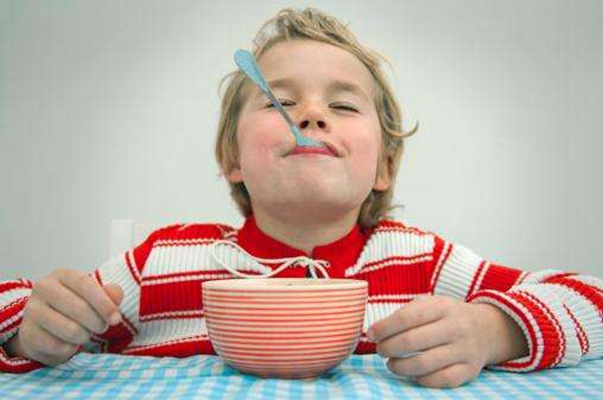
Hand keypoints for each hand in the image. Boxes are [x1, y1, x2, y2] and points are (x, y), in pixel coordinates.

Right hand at [5, 268, 122, 365]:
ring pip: (71, 330)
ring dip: (85, 336)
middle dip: (98, 323)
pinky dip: (70, 349)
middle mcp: (43, 288)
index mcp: (62, 275)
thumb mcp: (94, 296)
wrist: (43, 326)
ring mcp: (32, 311)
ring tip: (85, 334)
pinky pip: (59, 346)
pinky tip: (69, 343)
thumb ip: (110, 294)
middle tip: (102, 328)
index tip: (116, 319)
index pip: (86, 285)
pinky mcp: (28, 333)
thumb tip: (116, 294)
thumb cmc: (75, 306)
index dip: (104, 303)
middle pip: (80, 309)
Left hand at [367, 295, 527, 387]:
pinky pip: (440, 380)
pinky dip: (421, 379)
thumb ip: (405, 314)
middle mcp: (455, 327)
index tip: (371, 334)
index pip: (407, 318)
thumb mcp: (430, 304)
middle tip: (380, 350)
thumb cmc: (446, 316)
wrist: (487, 328)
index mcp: (442, 307)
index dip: (385, 327)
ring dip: (400, 367)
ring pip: (424, 364)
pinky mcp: (469, 370)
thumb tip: (375, 332)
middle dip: (388, 348)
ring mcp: (464, 350)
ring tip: (391, 363)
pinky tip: (413, 373)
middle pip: (412, 341)